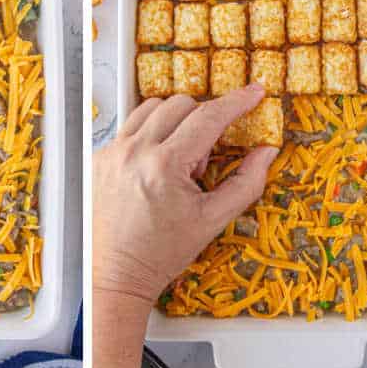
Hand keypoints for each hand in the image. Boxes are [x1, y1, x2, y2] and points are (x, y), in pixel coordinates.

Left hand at [92, 84, 278, 305]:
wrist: (116, 275)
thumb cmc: (162, 253)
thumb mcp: (213, 220)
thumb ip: (246, 183)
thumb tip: (266, 152)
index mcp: (165, 166)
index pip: (209, 117)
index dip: (237, 101)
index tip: (254, 92)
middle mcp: (134, 152)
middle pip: (181, 104)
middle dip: (204, 118)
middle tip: (208, 153)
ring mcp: (112, 153)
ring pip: (152, 107)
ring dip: (175, 120)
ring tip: (180, 156)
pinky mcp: (99, 158)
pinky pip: (130, 127)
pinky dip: (150, 135)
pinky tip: (156, 165)